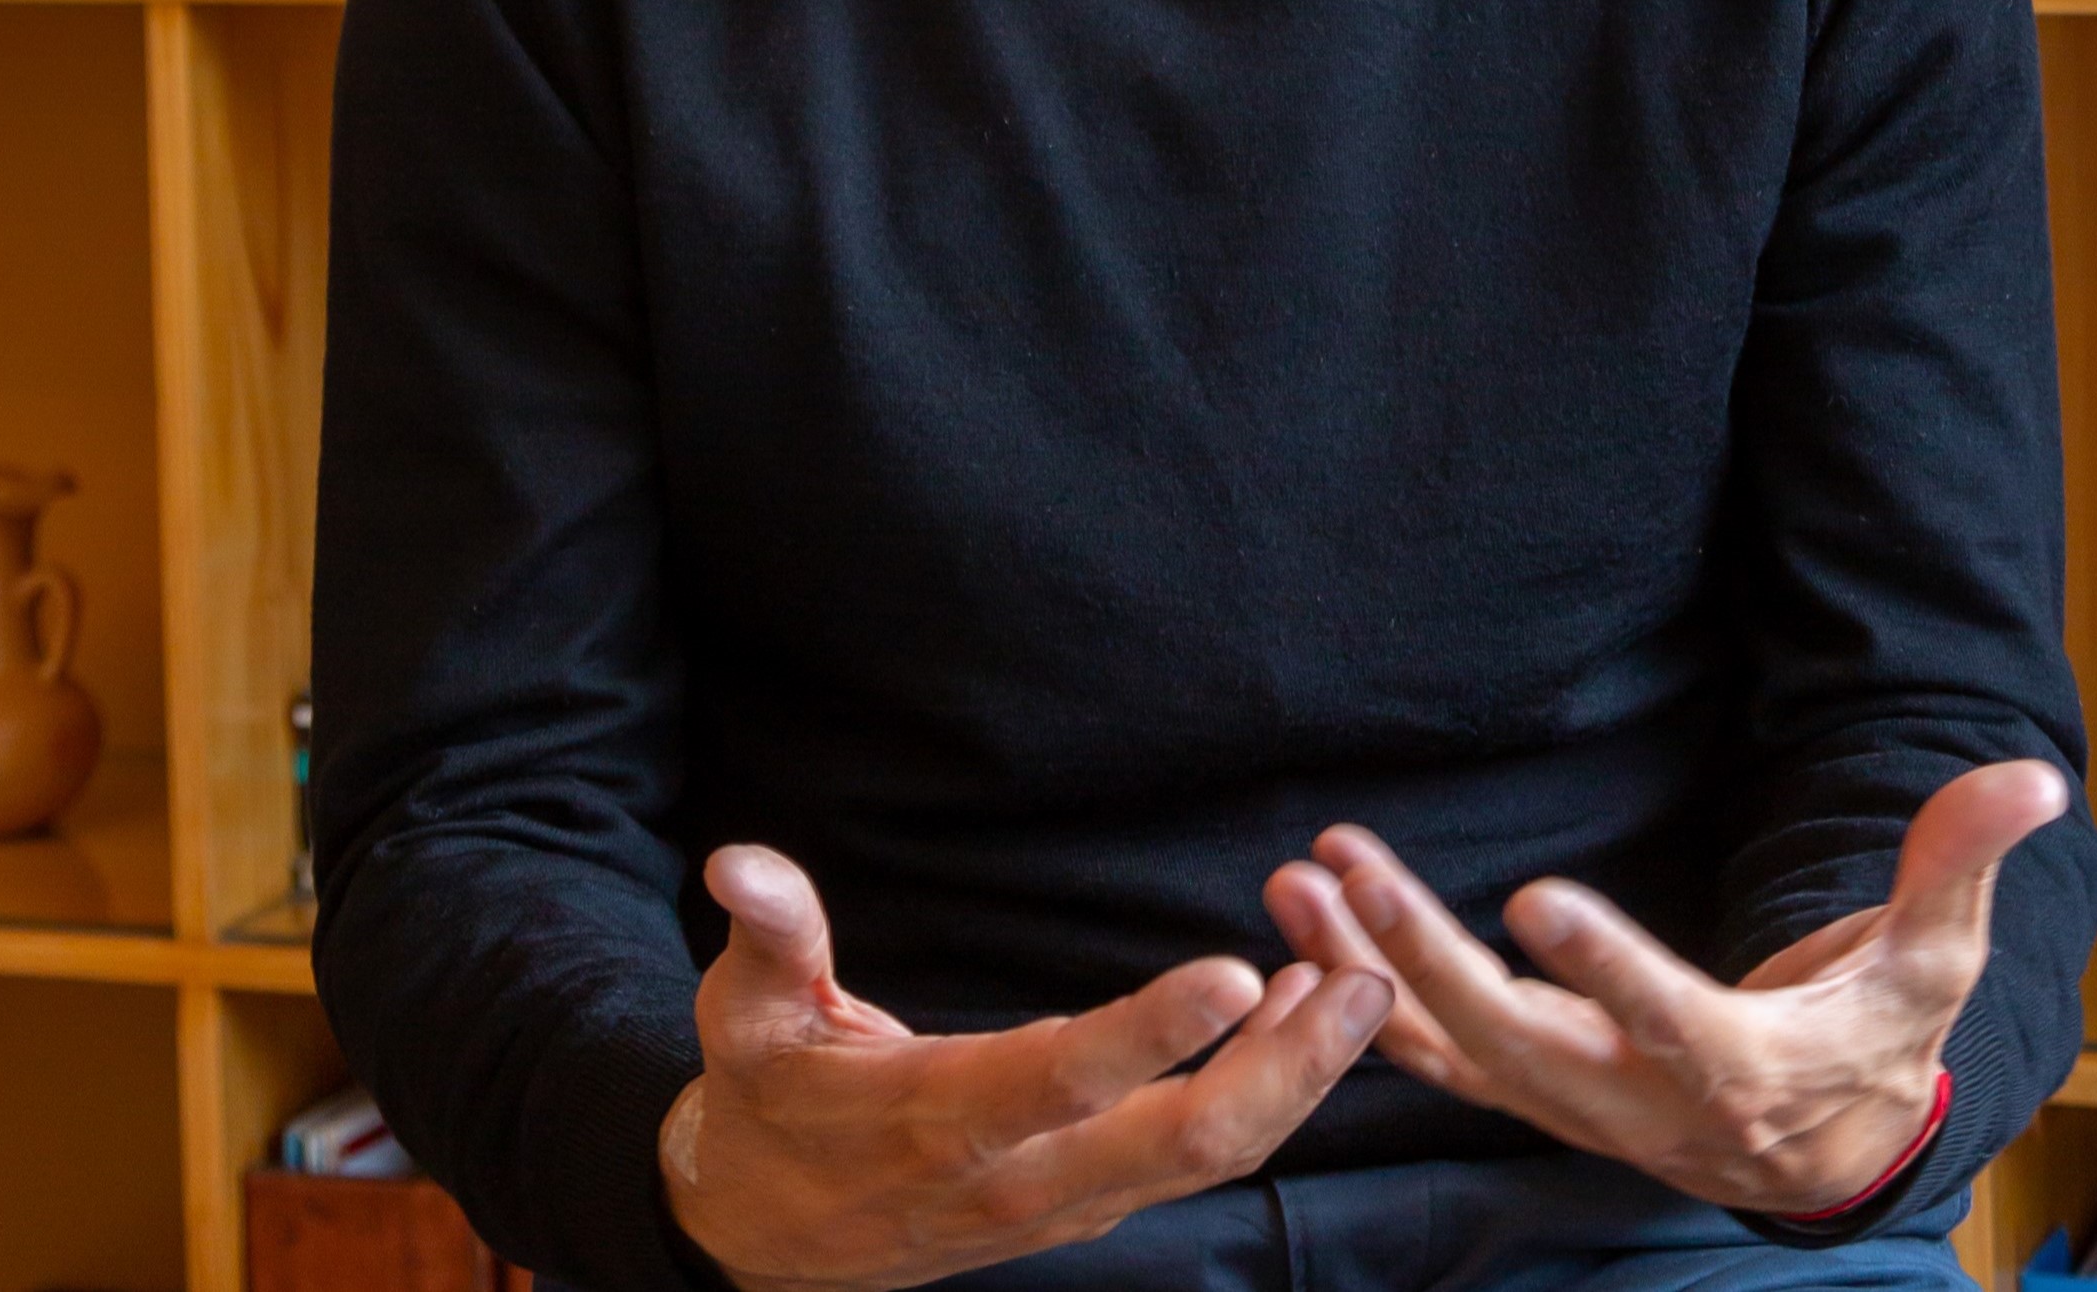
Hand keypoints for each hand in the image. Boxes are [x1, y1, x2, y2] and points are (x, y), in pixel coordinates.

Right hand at [661, 844, 1394, 1291]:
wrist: (762, 1235)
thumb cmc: (765, 1102)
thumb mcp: (746, 1019)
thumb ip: (768, 936)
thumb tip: (737, 861)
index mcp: (939, 1120)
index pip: (1059, 1080)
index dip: (1149, 1036)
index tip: (1231, 973)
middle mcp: (1021, 1177)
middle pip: (1183, 1144)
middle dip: (1285, 1069)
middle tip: (1359, 980)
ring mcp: (1067, 1203)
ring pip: (1209, 1158)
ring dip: (1295, 1078)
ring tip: (1358, 986)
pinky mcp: (1089, 1204)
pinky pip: (1196, 1160)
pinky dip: (1264, 1096)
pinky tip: (1302, 1021)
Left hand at [1261, 760, 2067, 1216]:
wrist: (1828, 1149)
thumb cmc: (1880, 1038)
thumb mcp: (1934, 962)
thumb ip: (1958, 865)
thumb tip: (2028, 776)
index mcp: (1737, 1067)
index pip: (1666, 1018)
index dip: (1603, 964)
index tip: (1532, 898)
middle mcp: (1637, 1099)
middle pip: (1516, 1037)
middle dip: (1423, 952)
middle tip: (1352, 862)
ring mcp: (1572, 1101)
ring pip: (1449, 1048)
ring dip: (1363, 965)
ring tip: (1295, 874)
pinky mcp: (1533, 1088)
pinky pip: (1427, 1056)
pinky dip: (1356, 1002)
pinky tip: (1298, 928)